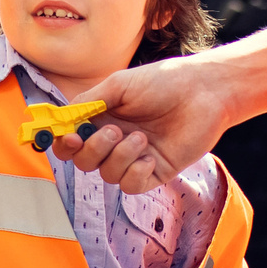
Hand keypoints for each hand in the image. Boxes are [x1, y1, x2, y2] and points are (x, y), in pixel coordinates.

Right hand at [57, 57, 233, 193]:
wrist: (202, 92)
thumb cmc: (164, 82)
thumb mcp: (119, 85)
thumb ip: (89, 101)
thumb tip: (63, 117)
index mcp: (101, 118)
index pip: (71, 140)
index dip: (64, 143)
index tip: (70, 137)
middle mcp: (114, 140)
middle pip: (83, 161)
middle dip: (92, 150)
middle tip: (113, 131)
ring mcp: (134, 157)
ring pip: (107, 174)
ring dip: (119, 157)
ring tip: (141, 138)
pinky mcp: (154, 172)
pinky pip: (130, 185)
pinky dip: (134, 173)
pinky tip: (149, 157)